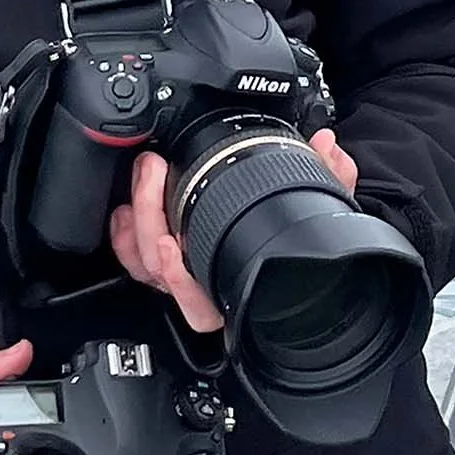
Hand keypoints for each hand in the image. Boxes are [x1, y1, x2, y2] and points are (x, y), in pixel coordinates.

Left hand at [110, 133, 358, 334]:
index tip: (169, 242)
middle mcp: (202, 288)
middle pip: (158, 272)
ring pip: (141, 263)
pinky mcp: (160, 259)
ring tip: (145, 174)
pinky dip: (123, 232)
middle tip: (154, 171)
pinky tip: (127, 205)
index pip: (201, 308)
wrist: (286, 248)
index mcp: (235, 289)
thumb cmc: (299, 239)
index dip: (179, 283)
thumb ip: (331, 179)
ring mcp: (178, 276)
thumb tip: (327, 146)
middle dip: (149, 216)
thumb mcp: (321, 210)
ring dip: (135, 215)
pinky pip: (132, 258)